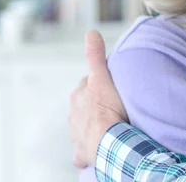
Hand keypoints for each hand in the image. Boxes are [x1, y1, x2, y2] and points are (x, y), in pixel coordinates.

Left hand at [69, 31, 128, 168]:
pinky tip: (97, 148)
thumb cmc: (108, 110)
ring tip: (109, 127)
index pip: (88, 84)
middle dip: (94, 105)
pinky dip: (88, 149)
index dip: (99, 84)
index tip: (110, 87)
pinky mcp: (81, 153)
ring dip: (93, 126)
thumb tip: (91, 32)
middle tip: (112, 107)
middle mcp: (73, 115)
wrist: (110, 142)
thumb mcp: (103, 77)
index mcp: (79, 96)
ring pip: (83, 127)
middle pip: (84, 105)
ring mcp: (76, 135)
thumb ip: (96, 56)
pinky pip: (83, 151)